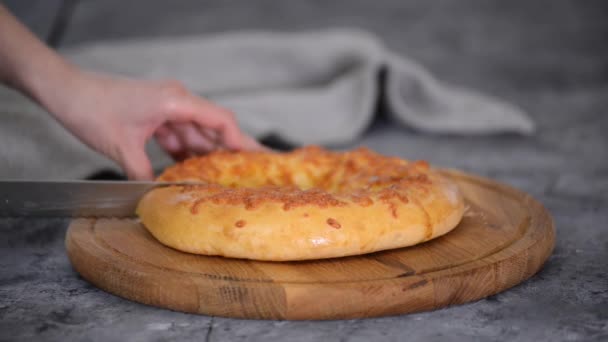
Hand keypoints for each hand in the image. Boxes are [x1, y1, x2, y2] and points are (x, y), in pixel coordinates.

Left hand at [49, 70, 263, 179]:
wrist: (65, 91)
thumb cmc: (91, 108)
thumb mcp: (121, 147)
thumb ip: (145, 175)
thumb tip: (159, 198)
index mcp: (175, 101)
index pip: (220, 120)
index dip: (240, 142)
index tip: (256, 160)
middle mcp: (176, 100)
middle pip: (212, 127)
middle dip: (230, 150)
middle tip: (251, 170)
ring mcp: (165, 106)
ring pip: (195, 133)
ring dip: (205, 155)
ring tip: (222, 177)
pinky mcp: (155, 113)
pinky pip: (177, 135)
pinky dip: (184, 152)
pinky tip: (189, 170)